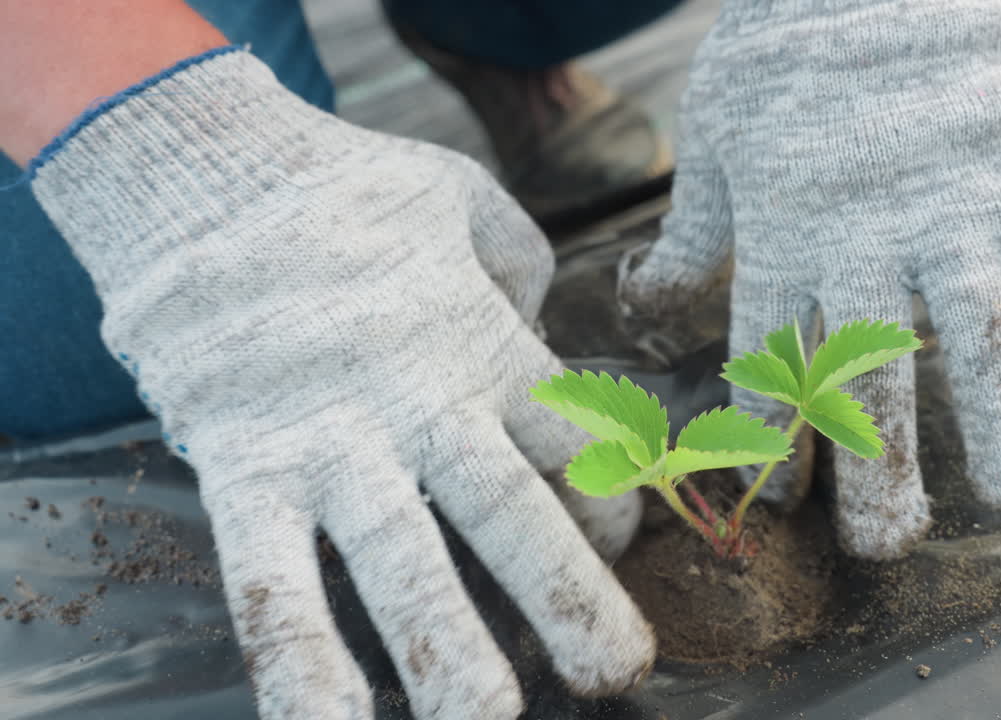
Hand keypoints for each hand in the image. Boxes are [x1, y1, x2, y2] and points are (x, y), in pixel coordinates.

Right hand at [31, 49, 652, 718]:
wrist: (207, 171)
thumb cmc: (347, 190)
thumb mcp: (463, 201)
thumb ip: (520, 266)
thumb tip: (541, 325)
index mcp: (483, 342)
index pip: (573, 441)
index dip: (608, 502)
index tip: (615, 544)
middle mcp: (418, 403)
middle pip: (507, 510)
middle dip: (566, 596)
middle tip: (616, 671)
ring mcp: (329, 439)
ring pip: (397, 561)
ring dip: (444, 650)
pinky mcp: (244, 465)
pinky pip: (270, 576)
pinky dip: (296, 659)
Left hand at [619, 0, 1000, 558]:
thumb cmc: (784, 45)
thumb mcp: (713, 133)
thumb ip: (691, 230)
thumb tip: (641, 296)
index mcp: (782, 243)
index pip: (768, 368)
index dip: (768, 443)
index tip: (777, 499)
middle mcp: (865, 251)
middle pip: (872, 383)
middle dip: (880, 471)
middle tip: (888, 545)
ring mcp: (952, 224)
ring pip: (982, 348)